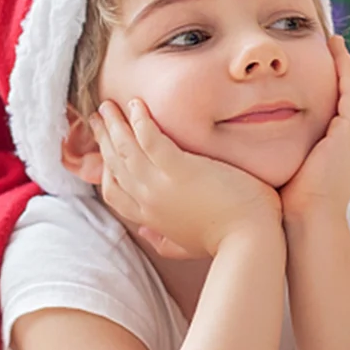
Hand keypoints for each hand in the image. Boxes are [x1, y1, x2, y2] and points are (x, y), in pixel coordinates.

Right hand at [89, 99, 281, 258]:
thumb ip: (164, 241)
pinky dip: (140, 120)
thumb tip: (146, 234)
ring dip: (114, 123)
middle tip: (98, 117)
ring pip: (125, 148)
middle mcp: (147, 201)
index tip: (106, 149)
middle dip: (103, 138)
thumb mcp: (186, 245)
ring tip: (109, 104)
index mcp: (149, 218)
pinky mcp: (180, 169)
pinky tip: (138, 104)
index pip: (114, 191)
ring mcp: (160, 185)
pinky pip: (149, 138)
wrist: (250, 240)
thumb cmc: (227, 240)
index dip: (106, 168)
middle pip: (115, 165)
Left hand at [279, 35, 349, 222]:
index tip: (319, 70)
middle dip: (343, 71)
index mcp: (341, 153)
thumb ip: (276, 157)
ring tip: (334, 43)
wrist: (308, 221)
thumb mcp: (284, 174)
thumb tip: (250, 151)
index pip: (340, 112)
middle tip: (333, 46)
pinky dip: (345, 69)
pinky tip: (335, 51)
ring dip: (345, 64)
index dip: (332, 89)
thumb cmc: (288, 206)